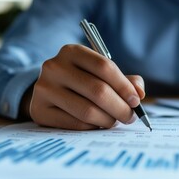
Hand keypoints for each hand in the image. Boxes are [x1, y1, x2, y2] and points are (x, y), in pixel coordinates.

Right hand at [28, 44, 144, 129]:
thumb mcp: (100, 73)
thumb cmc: (81, 81)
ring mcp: (44, 89)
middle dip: (120, 107)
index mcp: (72, 51)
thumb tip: (139, 94)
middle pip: (98, 91)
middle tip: (130, 117)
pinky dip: (92, 127)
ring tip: (114, 121)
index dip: (124, 86)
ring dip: (108, 120)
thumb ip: (124, 80)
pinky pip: (75, 124)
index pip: (104, 67)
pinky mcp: (39, 110)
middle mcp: (55, 67)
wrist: (48, 91)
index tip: (136, 100)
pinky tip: (97, 124)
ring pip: (87, 111)